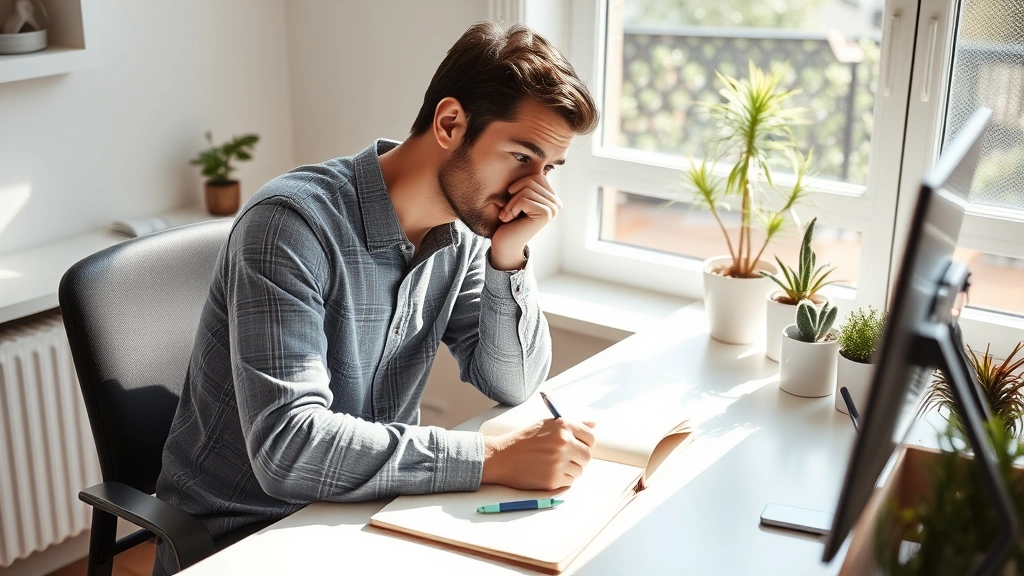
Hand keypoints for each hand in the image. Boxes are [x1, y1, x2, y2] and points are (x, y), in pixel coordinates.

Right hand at [481, 418, 595, 489]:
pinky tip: (548, 471)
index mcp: (563, 426)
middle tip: (566, 457)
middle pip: (588, 456)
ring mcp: (559, 463)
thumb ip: (572, 424)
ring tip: (553, 464)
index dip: (586, 442)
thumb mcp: (546, 425)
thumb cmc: (523, 440)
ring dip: (570, 469)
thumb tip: (594, 424)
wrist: (501, 457)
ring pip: (579, 471)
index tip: (579, 445)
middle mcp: (563, 443)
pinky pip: (569, 482)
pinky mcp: (553, 480)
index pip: (591, 437)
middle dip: (580, 458)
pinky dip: (562, 479)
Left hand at [489, 174, 562, 269]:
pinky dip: (512, 208)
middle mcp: (556, 203)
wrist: (504, 244)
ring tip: (506, 216)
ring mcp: (553, 208)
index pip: (536, 175)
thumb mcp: (519, 197)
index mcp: (551, 197)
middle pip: (531, 181)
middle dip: (514, 194)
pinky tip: (509, 219)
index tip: (510, 200)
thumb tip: (539, 166)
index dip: (519, 185)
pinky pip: (524, 199)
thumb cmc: (508, 221)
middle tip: (506, 210)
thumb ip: (528, 184)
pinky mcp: (546, 214)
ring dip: (511, 203)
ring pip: (527, 190)